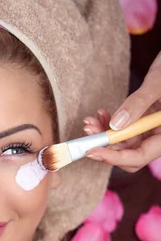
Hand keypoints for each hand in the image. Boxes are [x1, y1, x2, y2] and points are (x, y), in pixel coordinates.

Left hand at [84, 52, 160, 172]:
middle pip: (129, 154)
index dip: (114, 157)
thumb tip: (115, 125)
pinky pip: (124, 131)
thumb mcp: (157, 84)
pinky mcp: (143, 123)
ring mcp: (151, 131)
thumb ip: (138, 104)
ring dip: (103, 135)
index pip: (139, 157)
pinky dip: (109, 125)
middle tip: (87, 133)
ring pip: (123, 143)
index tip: (92, 150)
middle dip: (106, 146)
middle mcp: (159, 137)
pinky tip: (101, 114)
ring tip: (90, 121)